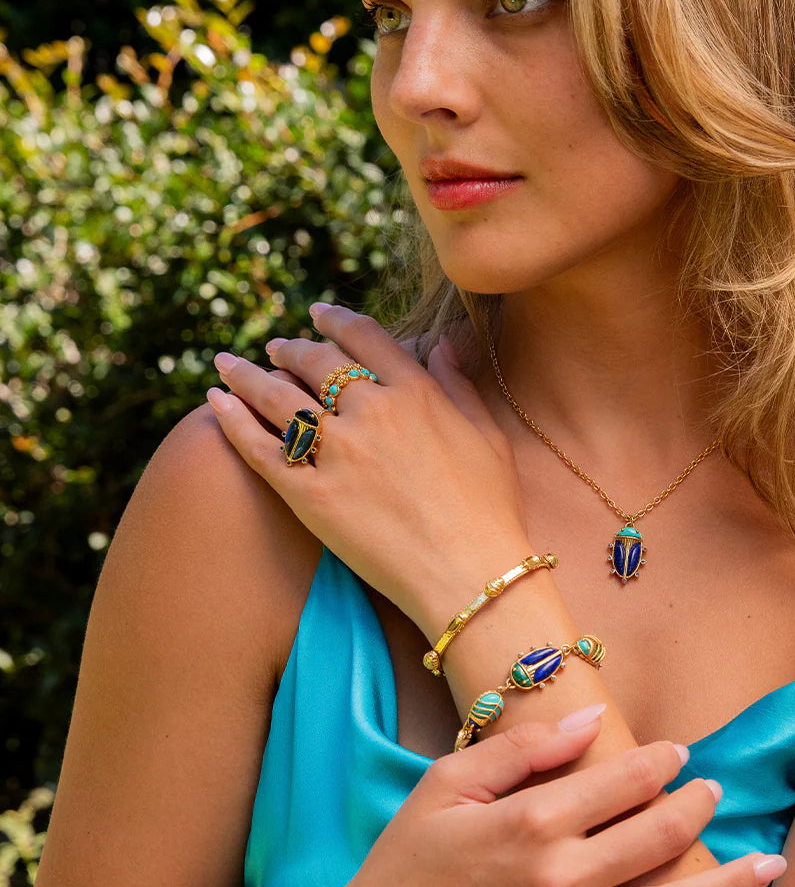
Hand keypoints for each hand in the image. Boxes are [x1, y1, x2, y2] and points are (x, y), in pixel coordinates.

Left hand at [206, 305, 528, 625]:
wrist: (468, 572)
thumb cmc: (489, 509)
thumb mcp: (487, 436)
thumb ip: (459, 384)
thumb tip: (442, 343)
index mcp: (416, 393)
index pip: (365, 337)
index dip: (336, 319)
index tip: (319, 314)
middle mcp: (372, 411)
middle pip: (316, 362)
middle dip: (291, 348)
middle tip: (275, 347)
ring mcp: (338, 452)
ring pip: (278, 396)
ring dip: (248, 374)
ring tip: (230, 365)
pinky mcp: (309, 494)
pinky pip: (259, 447)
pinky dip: (231, 418)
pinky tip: (214, 400)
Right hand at [293, 707, 783, 886]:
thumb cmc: (409, 861)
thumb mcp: (449, 783)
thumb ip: (523, 748)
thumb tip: (591, 716)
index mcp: (532, 822)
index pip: (621, 780)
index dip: (658, 761)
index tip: (679, 749)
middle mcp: (562, 879)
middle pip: (655, 834)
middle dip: (695, 806)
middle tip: (715, 787)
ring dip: (722, 882)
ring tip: (765, 864)